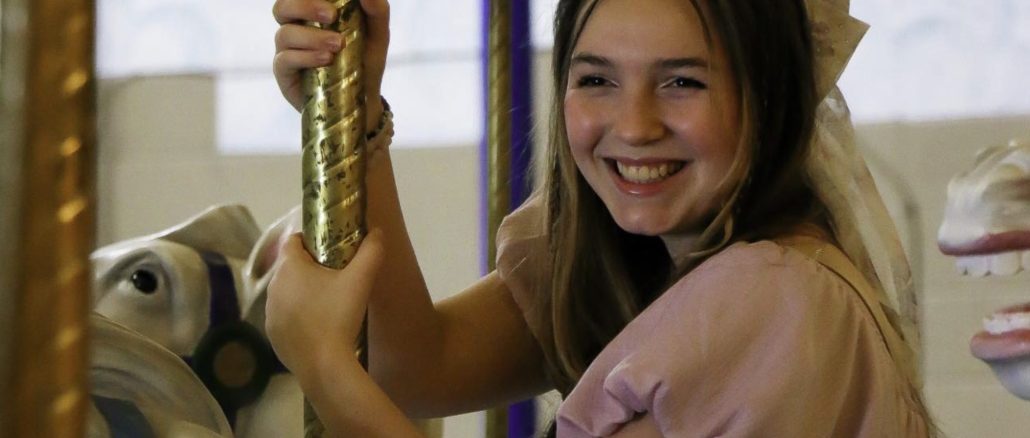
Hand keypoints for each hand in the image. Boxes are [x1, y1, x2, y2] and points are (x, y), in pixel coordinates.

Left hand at [265, 230, 384, 378]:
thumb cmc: (339, 316)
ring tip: (327, 303)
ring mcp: (269, 312)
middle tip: (335, 277)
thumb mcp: (360, 281)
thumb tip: (377, 231)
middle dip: (309, 267)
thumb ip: (371, 251)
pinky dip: (297, 315)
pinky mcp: (272, 334)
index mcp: (289, 267)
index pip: (292, 241)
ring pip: (286, 292)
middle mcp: (273, 286)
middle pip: (290, 267)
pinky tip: (317, 326)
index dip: (309, 240)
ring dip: (302, 292)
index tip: (328, 249)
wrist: (323, 365)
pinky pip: (284, 315)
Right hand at [273, 0, 389, 126]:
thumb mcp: (377, 35)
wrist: (364, 100)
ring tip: (338, 45)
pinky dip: (305, 57)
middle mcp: (296, 28)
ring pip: (284, 34)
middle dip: (304, 6)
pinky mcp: (285, 74)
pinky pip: (285, 60)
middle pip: (282, 7)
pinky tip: (325, 60)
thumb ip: (376, 11)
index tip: (334, 3)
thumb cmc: (365, 62)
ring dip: (312, 37)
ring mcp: (287, 51)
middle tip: (332, 15)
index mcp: (312, 14)